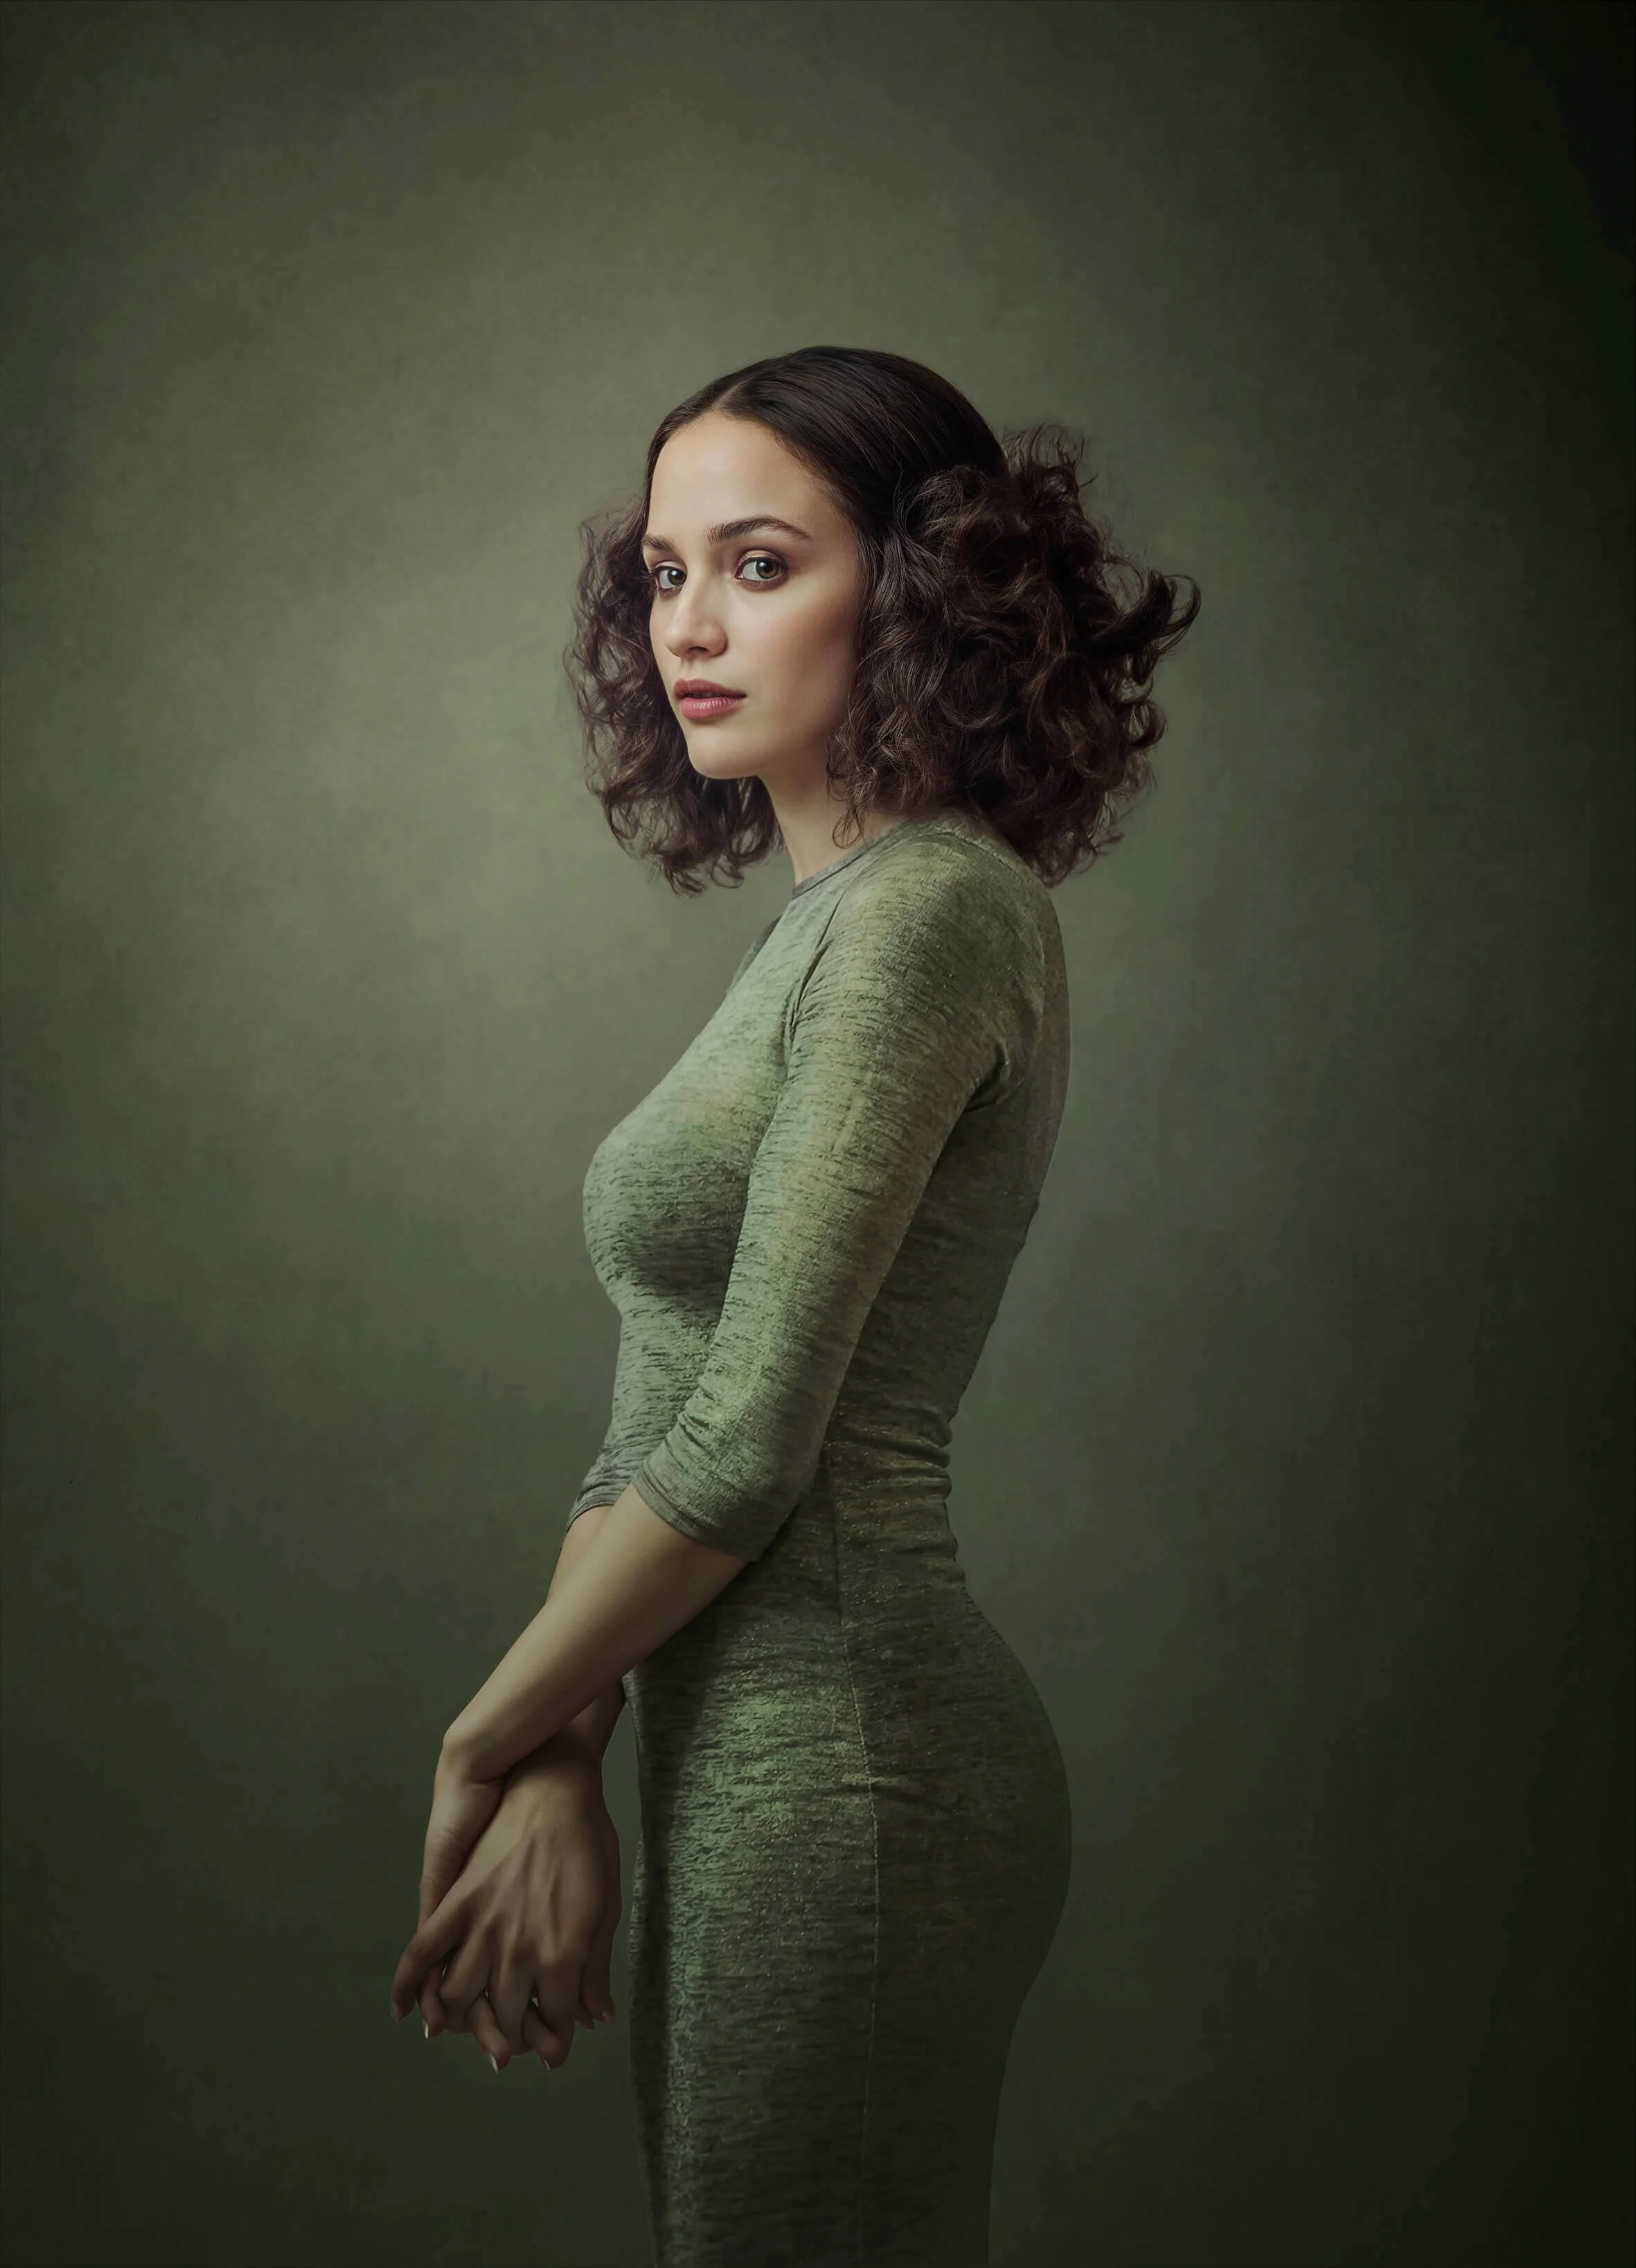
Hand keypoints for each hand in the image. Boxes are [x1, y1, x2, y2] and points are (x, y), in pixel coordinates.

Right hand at [390, 1741, 621, 2070]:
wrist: (551, 1785)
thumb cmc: (589, 1842)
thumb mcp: (607, 1905)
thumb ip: (597, 1967)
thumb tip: (598, 2017)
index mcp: (562, 1954)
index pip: (555, 2022)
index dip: (556, 2042)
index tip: (556, 2050)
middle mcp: (517, 1950)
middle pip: (506, 2019)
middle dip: (514, 2041)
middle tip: (517, 2047)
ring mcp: (482, 1926)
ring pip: (461, 1997)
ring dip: (467, 2022)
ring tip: (475, 2028)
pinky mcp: (456, 1901)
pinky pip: (424, 1951)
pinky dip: (410, 1984)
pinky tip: (407, 2011)